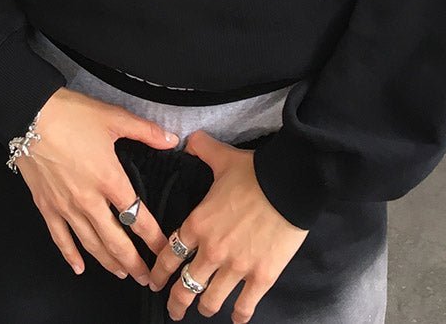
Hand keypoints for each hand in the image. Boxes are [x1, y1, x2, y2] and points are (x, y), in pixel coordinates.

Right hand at [15, 87, 177, 284]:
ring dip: (108, 262)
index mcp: (109, 178)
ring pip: (90, 244)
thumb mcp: (114, 117)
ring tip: (122, 273)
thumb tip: (171, 140)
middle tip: (146, 276)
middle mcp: (88, 199)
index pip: (137, 215)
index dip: (153, 236)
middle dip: (133, 261)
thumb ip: (145, 131)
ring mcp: (65, 206)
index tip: (164, 248)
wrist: (30, 114)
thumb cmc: (71, 114)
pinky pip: (60, 238)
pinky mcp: (46, 206)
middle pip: (115, 240)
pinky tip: (79, 267)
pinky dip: (70, 255)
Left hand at [148, 131, 308, 322]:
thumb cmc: (255, 171)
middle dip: (176, 302)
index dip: (159, 272)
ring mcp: (236, 267)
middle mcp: (212, 250)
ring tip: (204, 309)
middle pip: (185, 286)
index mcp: (198, 224)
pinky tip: (236, 318)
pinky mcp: (261, 277)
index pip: (169, 256)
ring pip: (211, 300)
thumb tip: (188, 140)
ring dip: (205, 307)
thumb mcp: (222, 157)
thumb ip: (201, 149)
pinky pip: (245, 306)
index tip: (155, 281)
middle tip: (174, 309)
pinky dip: (239, 316)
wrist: (290, 183)